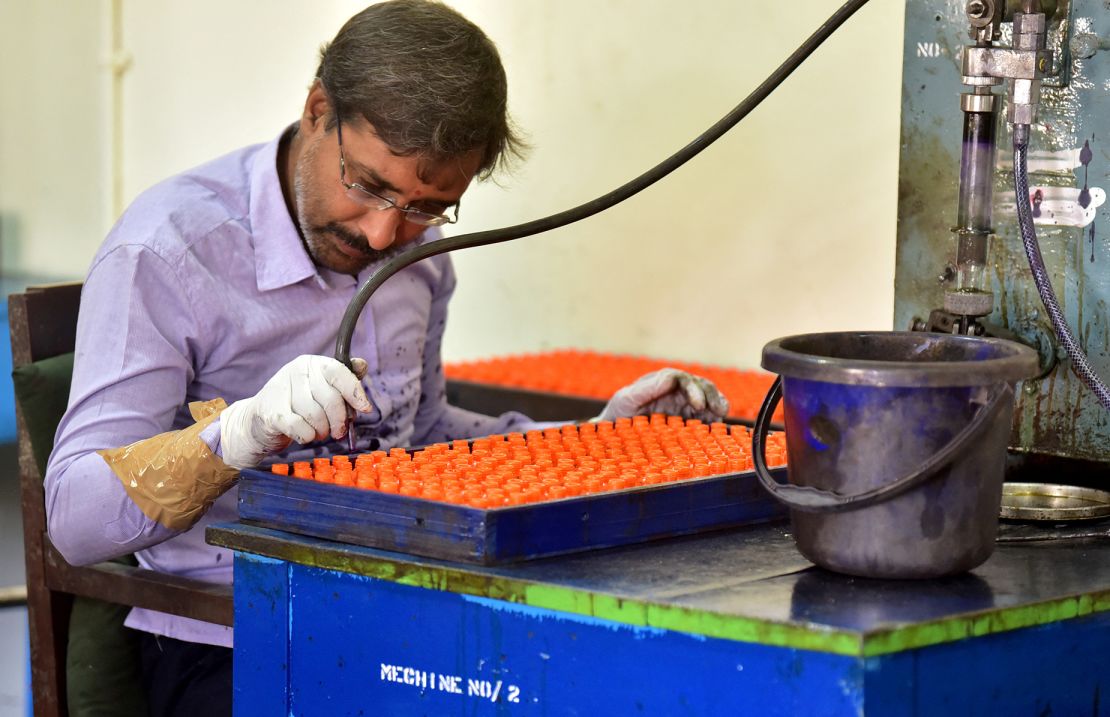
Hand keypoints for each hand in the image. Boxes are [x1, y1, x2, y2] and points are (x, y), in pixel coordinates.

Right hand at [219, 355, 371, 468]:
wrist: (258, 421)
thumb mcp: (321, 388)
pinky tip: (304, 434)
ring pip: (316, 416)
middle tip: (339, 431)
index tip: (365, 408)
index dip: (355, 392)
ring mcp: (281, 390)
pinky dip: (308, 437)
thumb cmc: (297, 404)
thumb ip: (343, 378)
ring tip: (319, 432)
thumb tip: (362, 365)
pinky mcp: (272, 413)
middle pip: (331, 399)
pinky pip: (302, 429)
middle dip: (339, 420)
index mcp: (311, 363)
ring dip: (322, 430)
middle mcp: (295, 372)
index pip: (338, 372)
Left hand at [596, 368, 729, 422]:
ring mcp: (682, 406)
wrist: (614, 435)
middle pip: (700, 386)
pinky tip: (717, 427)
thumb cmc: (617, 413)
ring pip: (707, 399)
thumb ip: (645, 388)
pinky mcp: (687, 422)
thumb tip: (669, 378)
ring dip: (717, 405)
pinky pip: (705, 417)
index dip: (693, 388)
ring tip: (721, 415)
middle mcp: (675, 392)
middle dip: (711, 396)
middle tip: (718, 410)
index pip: (682, 379)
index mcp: (661, 383)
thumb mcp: (625, 399)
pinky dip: (714, 420)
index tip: (698, 403)